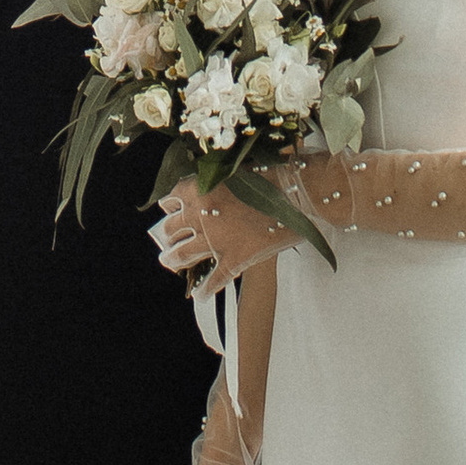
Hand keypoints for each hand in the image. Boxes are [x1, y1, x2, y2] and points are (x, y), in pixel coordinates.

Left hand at [153, 177, 285, 295]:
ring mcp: (214, 241)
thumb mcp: (239, 169)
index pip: (172, 199)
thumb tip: (217, 182)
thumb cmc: (274, 175)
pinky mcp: (233, 260)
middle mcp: (200, 216)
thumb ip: (222, 179)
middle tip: (168, 240)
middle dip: (168, 235)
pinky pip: (213, 280)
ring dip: (173, 259)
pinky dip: (204, 290)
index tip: (170, 210)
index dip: (171, 206)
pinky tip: (200, 295)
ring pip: (183, 255)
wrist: (297, 194)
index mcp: (200, 189)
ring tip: (170, 261)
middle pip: (171, 229)